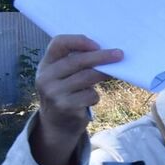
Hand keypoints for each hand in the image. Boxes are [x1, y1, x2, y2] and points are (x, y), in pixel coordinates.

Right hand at [30, 34, 121, 164]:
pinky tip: (88, 100)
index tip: (97, 44)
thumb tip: (107, 51)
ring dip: (102, 76)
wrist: (57, 124)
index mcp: (45, 65)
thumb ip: (77, 62)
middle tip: (119, 54)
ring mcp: (54, 93)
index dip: (79, 41)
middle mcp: (46, 78)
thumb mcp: (64, 75)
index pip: (58, 43)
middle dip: (101, 56)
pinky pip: (91, 95)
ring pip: (88, 77)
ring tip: (107, 76)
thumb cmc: (66, 92)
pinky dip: (95, 96)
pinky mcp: (66, 107)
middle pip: (77, 60)